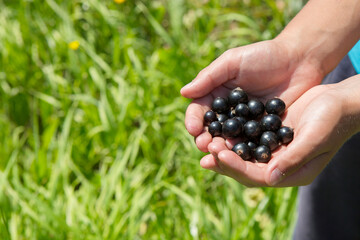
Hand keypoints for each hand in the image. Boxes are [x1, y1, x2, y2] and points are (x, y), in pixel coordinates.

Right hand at [181, 39, 322, 152]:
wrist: (299, 60)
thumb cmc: (264, 56)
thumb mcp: (233, 61)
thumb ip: (209, 77)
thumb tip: (183, 92)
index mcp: (217, 94)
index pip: (200, 110)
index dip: (194, 120)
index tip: (193, 129)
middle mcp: (229, 111)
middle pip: (212, 128)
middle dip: (206, 138)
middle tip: (204, 146)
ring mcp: (246, 123)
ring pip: (230, 139)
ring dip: (223, 148)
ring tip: (219, 154)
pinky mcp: (264, 131)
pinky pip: (252, 142)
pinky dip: (246, 150)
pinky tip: (242, 157)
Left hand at [202, 78, 359, 186]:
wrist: (338, 101)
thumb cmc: (332, 119)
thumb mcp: (315, 138)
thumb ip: (293, 158)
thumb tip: (270, 178)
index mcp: (291, 172)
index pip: (258, 176)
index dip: (236, 167)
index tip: (218, 155)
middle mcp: (279, 165)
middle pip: (245, 168)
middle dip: (224, 160)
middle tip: (205, 149)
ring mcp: (272, 151)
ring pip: (242, 155)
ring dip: (223, 149)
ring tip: (204, 142)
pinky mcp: (268, 135)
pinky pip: (245, 139)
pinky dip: (231, 136)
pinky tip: (216, 129)